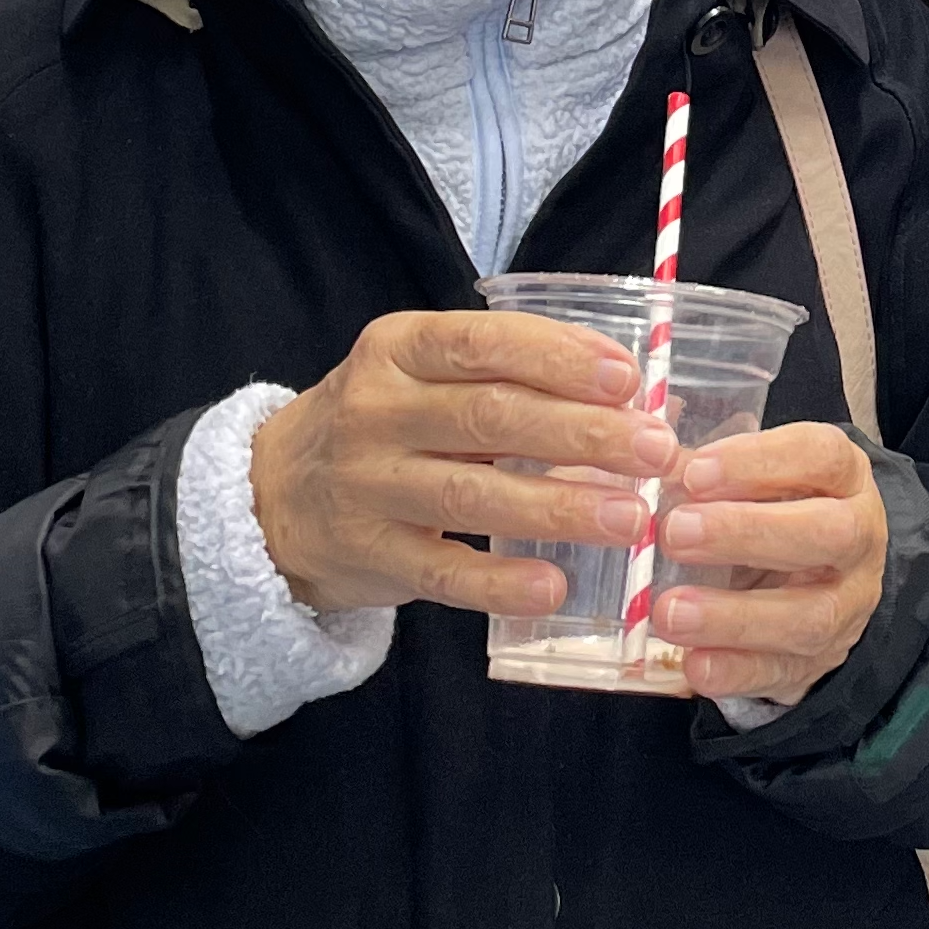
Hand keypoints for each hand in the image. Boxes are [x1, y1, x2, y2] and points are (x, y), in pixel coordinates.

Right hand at [252, 311, 676, 614]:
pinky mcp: (369, 555)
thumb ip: (517, 377)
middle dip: (584, 434)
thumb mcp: (428, 377)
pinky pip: (442, 573)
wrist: (270, 495)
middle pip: (491, 418)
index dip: (560, 359)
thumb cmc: (386, 423)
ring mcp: (368, 486)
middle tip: (657, 452)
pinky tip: (555, 586)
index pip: (485, 342)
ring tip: (631, 520)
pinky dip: (500, 582)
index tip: (629, 380)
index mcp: (400, 348)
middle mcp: (377, 410)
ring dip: (559, 507)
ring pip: (473, 496)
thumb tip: (639, 394)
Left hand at [655, 426, 889, 704]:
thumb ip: (707, 470)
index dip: (759, 461)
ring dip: (734, 616)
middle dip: (748, 533)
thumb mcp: (756, 480)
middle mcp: (859, 539)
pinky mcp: (819, 661)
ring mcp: (847, 606)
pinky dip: (735, 671)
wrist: (820, 582)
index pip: (822, 456)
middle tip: (676, 533)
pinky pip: (783, 673)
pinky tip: (693, 664)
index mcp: (846, 478)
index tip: (694, 472)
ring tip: (670, 611)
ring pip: (809, 616)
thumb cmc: (776, 511)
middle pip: (828, 534)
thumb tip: (642, 460)